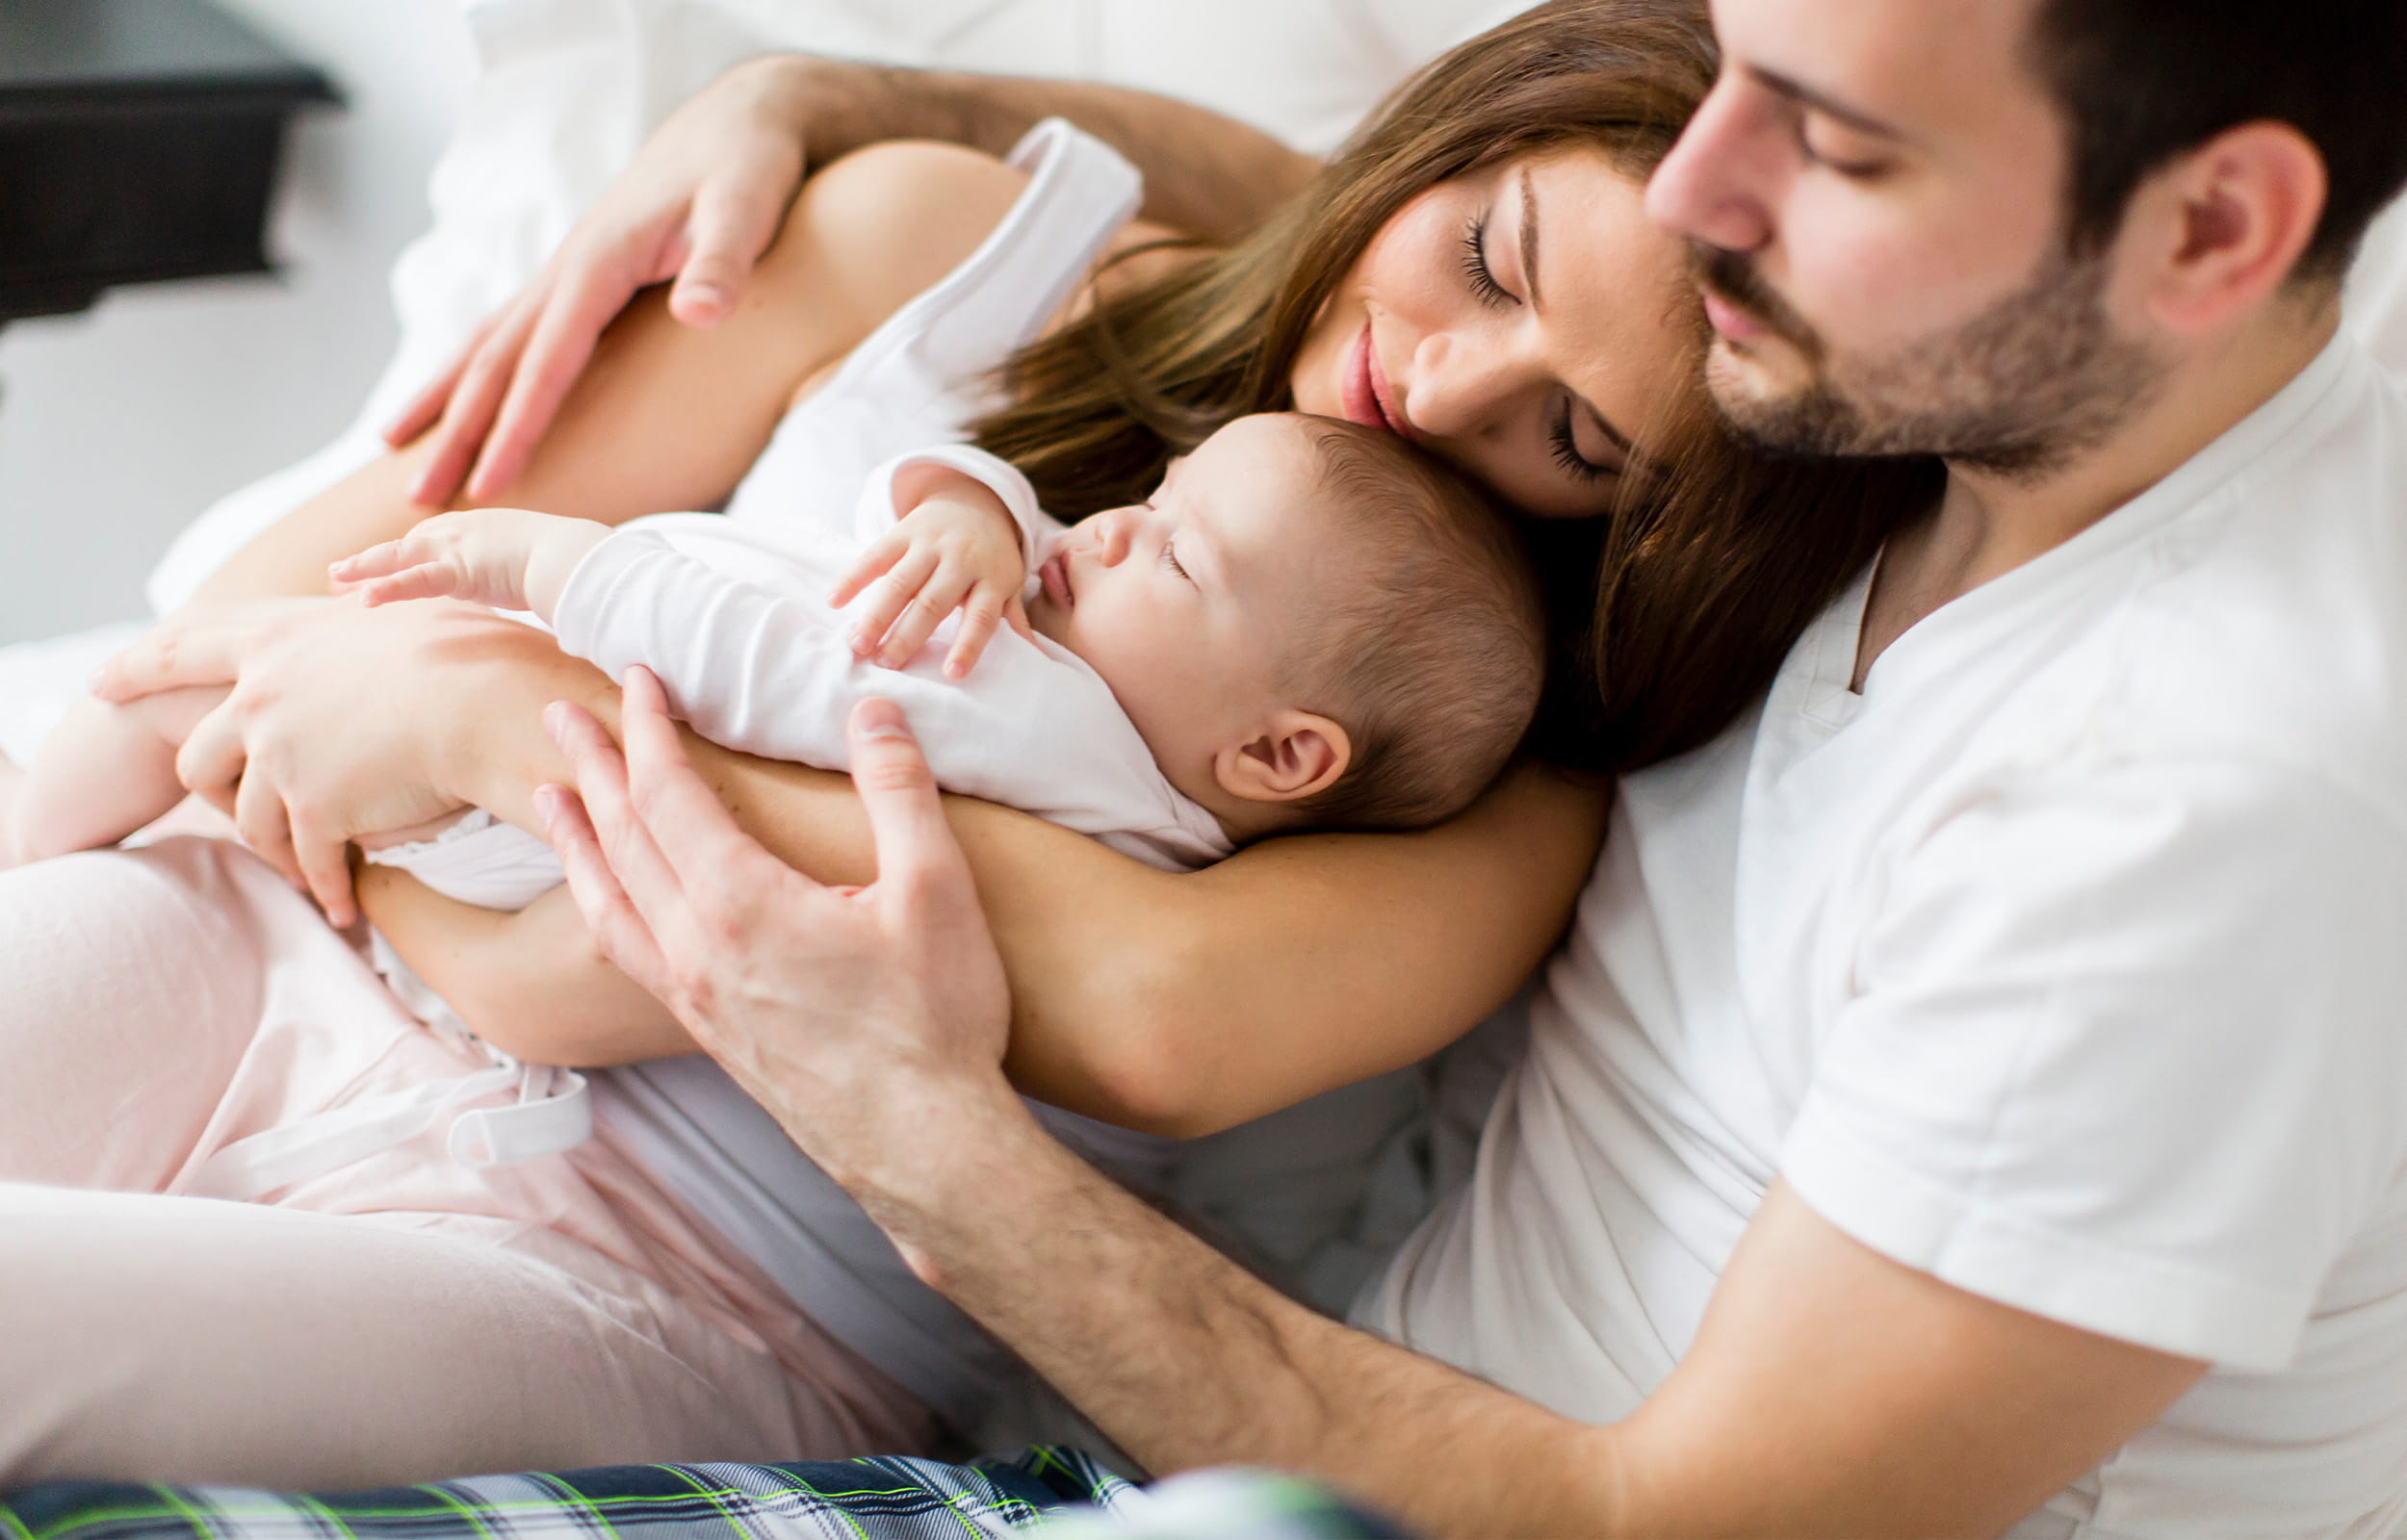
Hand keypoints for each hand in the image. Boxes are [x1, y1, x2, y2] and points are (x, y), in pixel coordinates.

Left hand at [95, 598, 503, 925]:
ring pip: (249, 818)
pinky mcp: (316, 807)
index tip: (100, 685)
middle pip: (200, 755)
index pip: (183, 651)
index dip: (138, 668)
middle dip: (208, 792)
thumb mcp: (395, 608)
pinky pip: (309, 859)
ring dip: (275, 850)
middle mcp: (263, 698)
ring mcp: (283, 755)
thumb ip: (356, 608)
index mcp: (277, 641)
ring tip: (303, 871)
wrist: (486, 701)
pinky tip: (341, 908)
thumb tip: (352, 586)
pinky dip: (324, 886)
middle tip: (217, 811)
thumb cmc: (467, 647)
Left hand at [331, 508, 609, 621]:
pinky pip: (415, 581)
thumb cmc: (573, 564)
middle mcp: (462, 530)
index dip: (400, 558)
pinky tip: (364, 599)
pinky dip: (388, 588)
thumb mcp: (541, 566)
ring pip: (398, 558)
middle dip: (371, 562)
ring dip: (363, 568)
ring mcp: (458, 546)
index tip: (377, 572)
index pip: (430, 543)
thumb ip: (528, 577)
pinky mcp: (460, 569)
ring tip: (335, 580)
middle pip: (405, 547)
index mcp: (479, 529)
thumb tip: (542, 599)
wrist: (580, 557)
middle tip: (339, 577)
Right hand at [387, 57, 812, 506]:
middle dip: (455, 432)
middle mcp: (566, 268)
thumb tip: (702, 312)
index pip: (547, 363)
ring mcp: (567, 270)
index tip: (489, 488)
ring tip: (396, 449)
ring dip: (444, 400)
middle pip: (495, 360)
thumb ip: (725, 263)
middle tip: (415, 500)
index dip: (517, 428)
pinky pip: (513, 331)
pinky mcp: (581, 274)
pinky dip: (475, 368)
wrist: (741, 122)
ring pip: (488, 342)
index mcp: (598, 264)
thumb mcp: (748, 209)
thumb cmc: (748, 168)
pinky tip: (458, 396)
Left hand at [536, 667, 1013, 1187]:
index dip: (647, 730)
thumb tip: (875, 710)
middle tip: (560, 714)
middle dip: (592, 768)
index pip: (669, 794)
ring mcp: (694, 996)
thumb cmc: (935, 1022)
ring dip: (577, 840)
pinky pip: (628, 951)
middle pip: (621, 839)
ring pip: (609, 902)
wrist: (924, 1146)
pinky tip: (609, 901)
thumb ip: (900, 791)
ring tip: (550, 799)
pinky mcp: (708, 1032)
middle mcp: (696, 948)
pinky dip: (601, 905)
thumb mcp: (936, 890)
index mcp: (741, 903)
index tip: (636, 678)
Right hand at [831, 474, 1032, 677]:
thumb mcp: (1008, 584)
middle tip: (885, 664)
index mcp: (992, 578)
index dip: (969, 645)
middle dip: (908, 634)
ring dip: (877, 614)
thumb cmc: (991, 558)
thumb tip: (1036, 657)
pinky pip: (876, 554)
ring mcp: (932, 543)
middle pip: (933, 601)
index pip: (982, 617)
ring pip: (901, 581)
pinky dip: (854, 577)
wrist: (973, 501)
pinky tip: (834, 601)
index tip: (953, 674)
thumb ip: (1013, 617)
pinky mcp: (904, 531)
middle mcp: (962, 559)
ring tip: (857, 645)